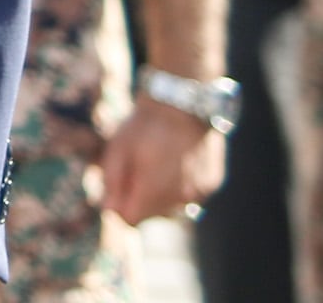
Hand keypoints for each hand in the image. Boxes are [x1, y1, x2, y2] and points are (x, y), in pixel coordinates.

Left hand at [100, 97, 224, 223]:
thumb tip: (109, 211)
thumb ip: (112, 184)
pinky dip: (181, 187)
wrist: (183, 103)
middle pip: (152, 216)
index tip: (118, 186)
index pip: (130, 220)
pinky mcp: (213, 184)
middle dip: (141, 200)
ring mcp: (200, 193)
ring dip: (162, 197)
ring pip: (174, 210)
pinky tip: (176, 163)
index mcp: (153, 192)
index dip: (120, 205)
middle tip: (137, 168)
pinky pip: (192, 197)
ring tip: (157, 166)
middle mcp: (180, 200)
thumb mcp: (117, 149)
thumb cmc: (144, 126)